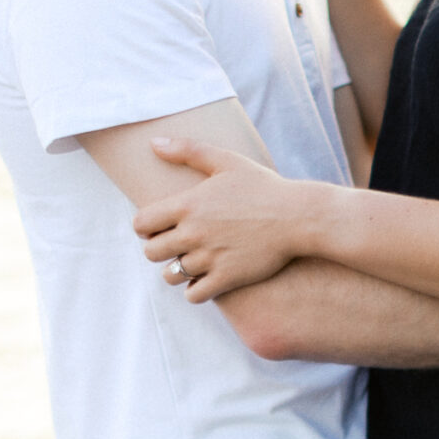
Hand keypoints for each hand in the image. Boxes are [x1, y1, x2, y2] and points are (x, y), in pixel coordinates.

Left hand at [134, 138, 324, 301]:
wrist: (298, 216)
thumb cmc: (263, 186)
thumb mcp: (226, 160)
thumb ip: (187, 150)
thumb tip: (153, 142)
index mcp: (188, 205)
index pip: (141, 224)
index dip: (145, 227)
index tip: (159, 226)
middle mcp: (194, 233)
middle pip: (151, 253)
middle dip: (158, 249)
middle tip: (175, 245)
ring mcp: (210, 258)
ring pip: (170, 276)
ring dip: (175, 271)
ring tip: (189, 263)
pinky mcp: (227, 278)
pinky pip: (193, 295)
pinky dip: (194, 290)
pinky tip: (205, 279)